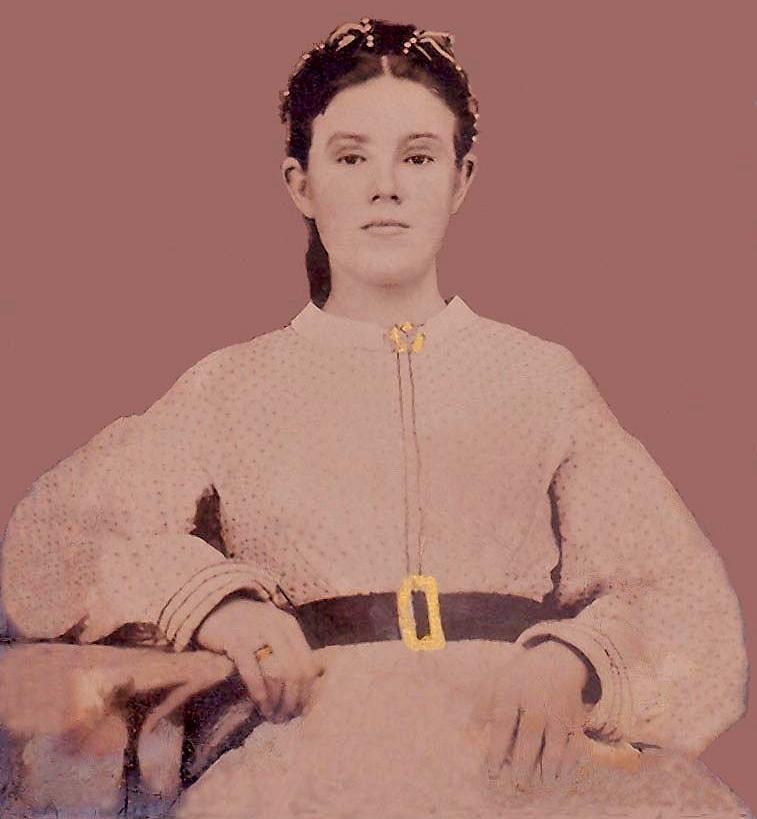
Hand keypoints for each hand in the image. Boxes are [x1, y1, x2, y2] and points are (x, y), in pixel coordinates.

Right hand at [194, 597, 324, 723]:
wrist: (214, 607)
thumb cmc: (247, 625)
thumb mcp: (273, 631)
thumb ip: (288, 651)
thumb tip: (306, 687)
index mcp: (290, 626)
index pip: (308, 663)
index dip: (306, 691)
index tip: (299, 709)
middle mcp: (277, 627)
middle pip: (295, 672)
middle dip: (293, 700)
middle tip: (285, 717)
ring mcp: (257, 633)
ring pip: (277, 674)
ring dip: (277, 701)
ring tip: (272, 715)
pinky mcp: (236, 641)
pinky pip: (253, 673)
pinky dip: (260, 693)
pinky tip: (261, 705)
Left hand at [484, 639, 593, 791]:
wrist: (556, 660)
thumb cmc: (519, 678)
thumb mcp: (495, 682)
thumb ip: (482, 707)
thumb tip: (468, 736)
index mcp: (511, 690)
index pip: (503, 721)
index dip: (497, 748)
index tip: (492, 772)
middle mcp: (536, 699)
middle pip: (530, 733)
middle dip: (524, 761)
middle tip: (518, 785)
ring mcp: (558, 708)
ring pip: (556, 739)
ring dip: (549, 764)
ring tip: (541, 783)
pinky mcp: (575, 716)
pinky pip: (576, 741)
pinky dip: (571, 759)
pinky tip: (561, 774)